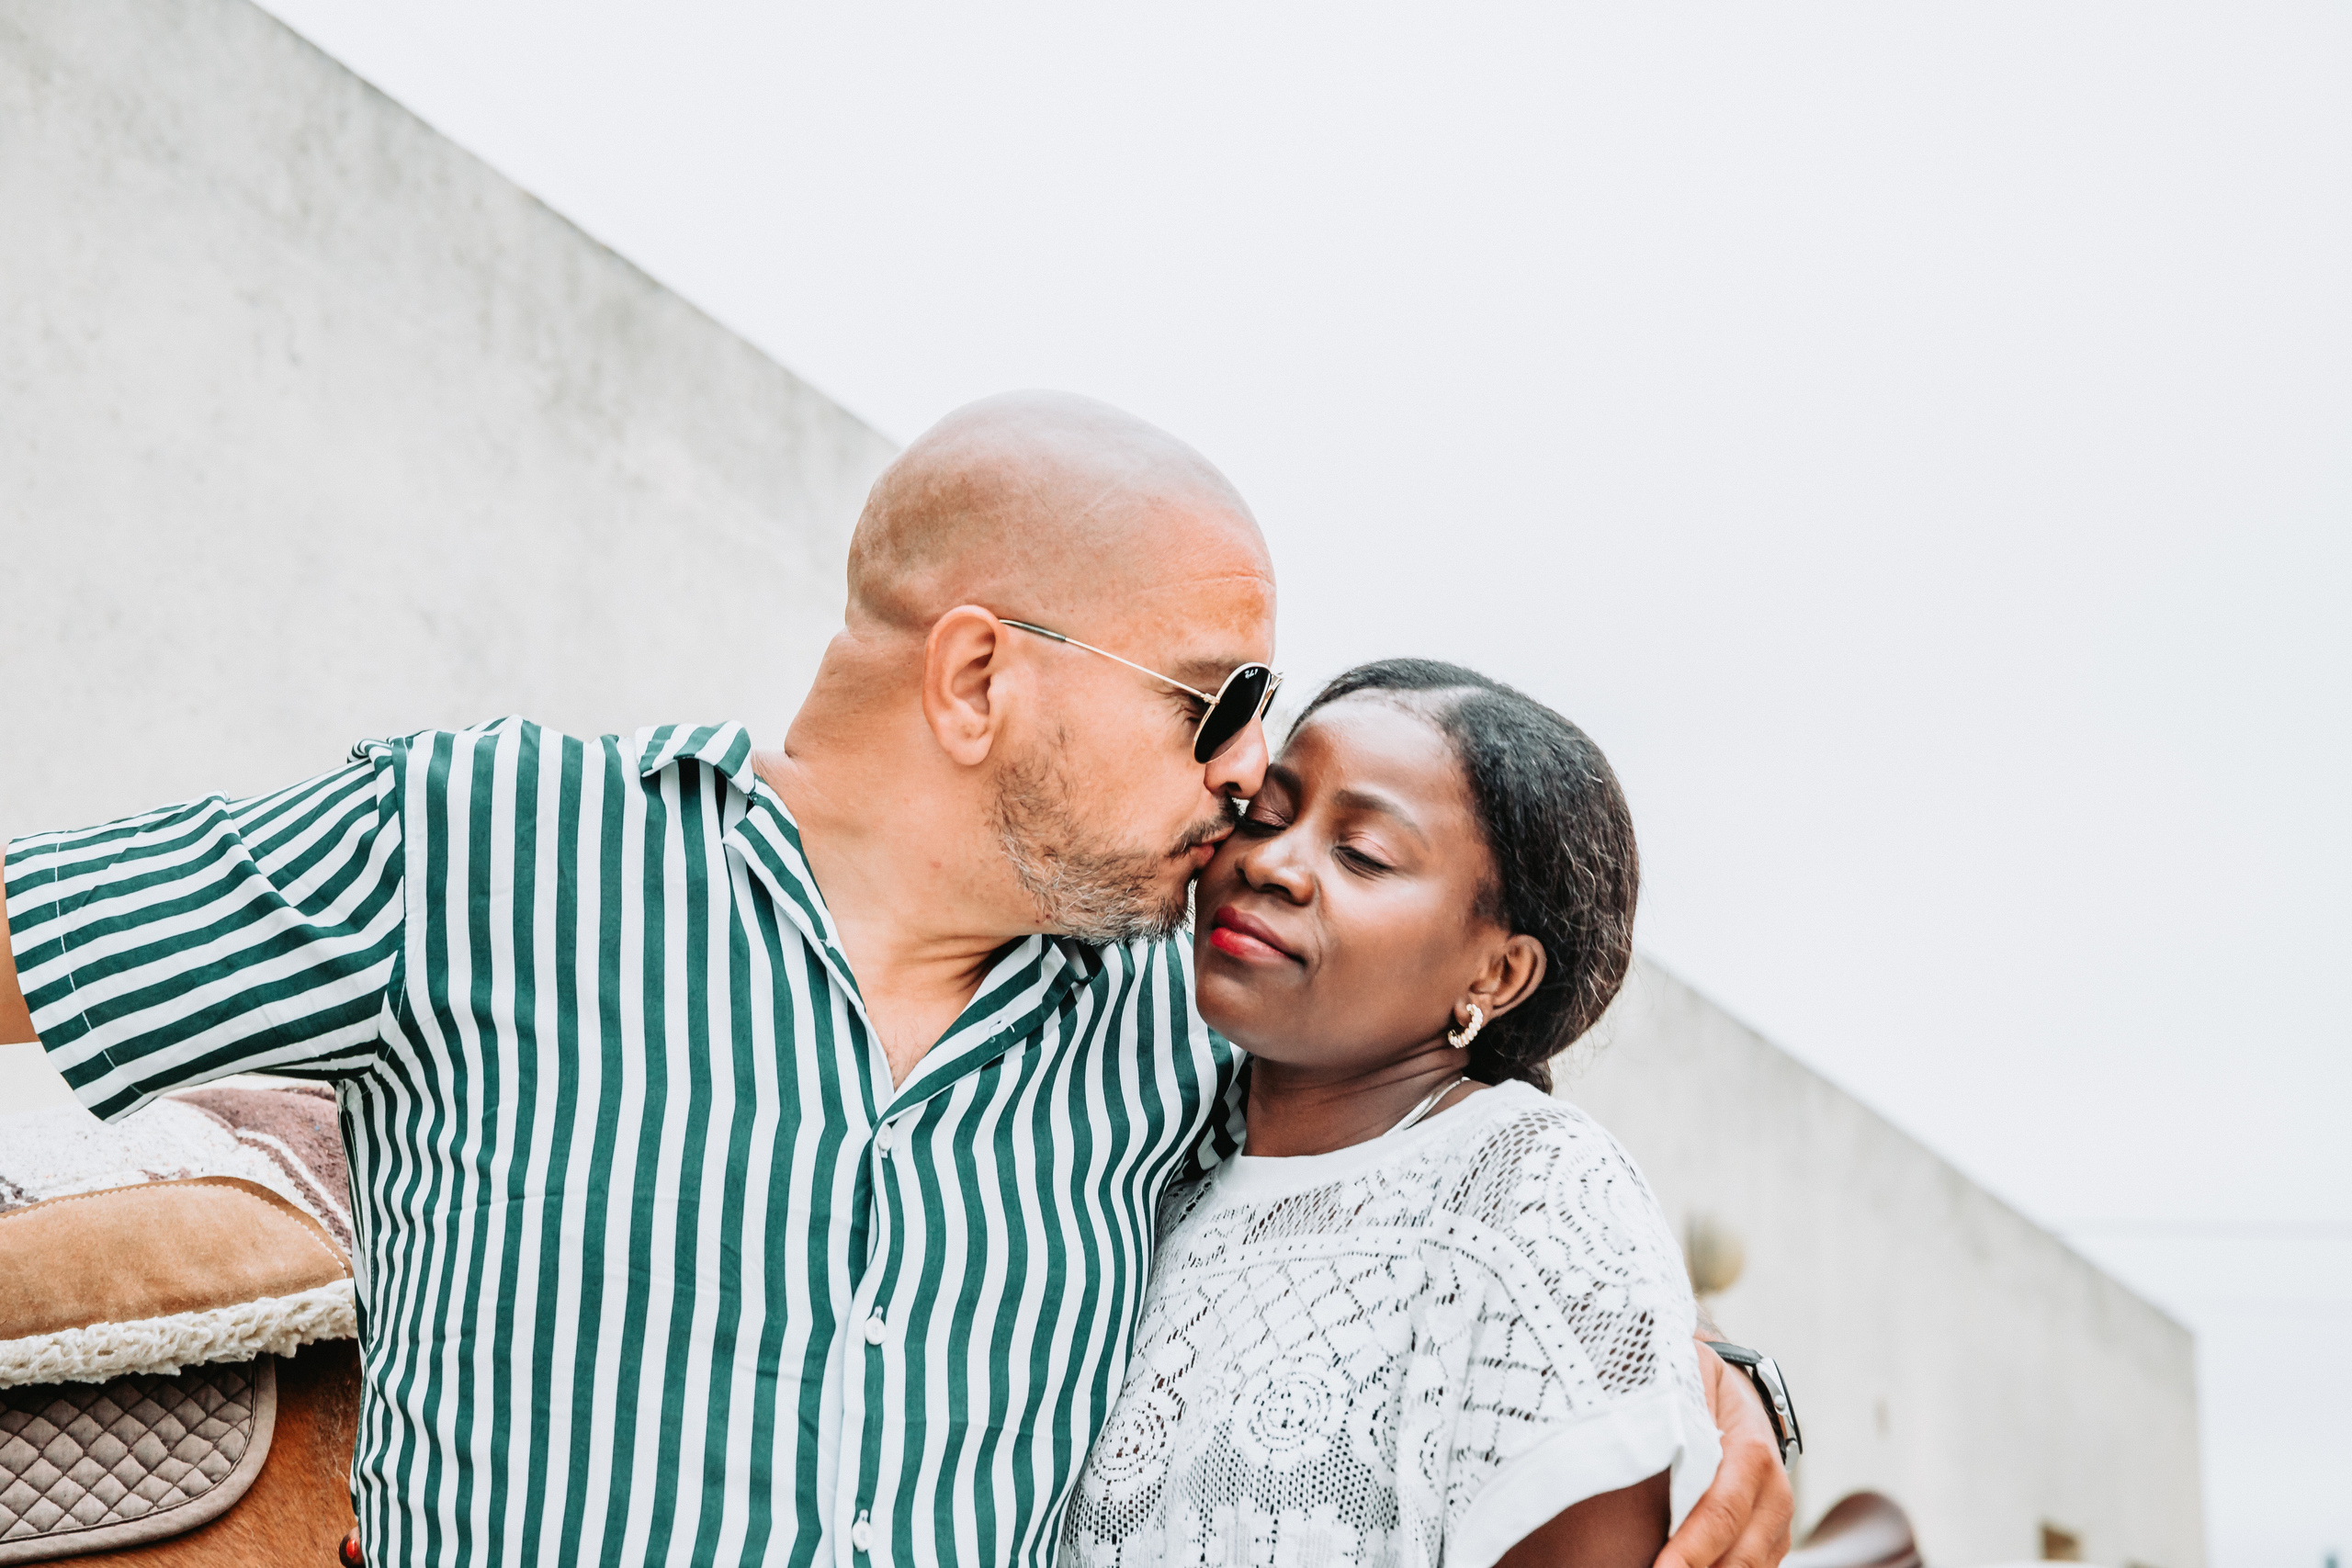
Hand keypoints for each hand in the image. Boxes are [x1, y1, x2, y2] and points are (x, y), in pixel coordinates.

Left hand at [1655, 1340, 1793, 1567]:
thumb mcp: (1687, 1374)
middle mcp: (1774, 1493)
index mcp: (1751, 1454)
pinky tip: (1681, 1567)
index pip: (1720, 1513)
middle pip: (1739, 1557)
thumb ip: (1674, 1405)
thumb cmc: (1699, 1385)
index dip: (1691, 1550)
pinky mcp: (1772, 1540)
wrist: (1739, 1396)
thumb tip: (1646, 1439)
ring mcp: (1777, 1521)